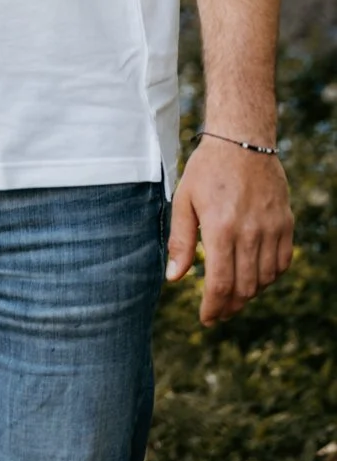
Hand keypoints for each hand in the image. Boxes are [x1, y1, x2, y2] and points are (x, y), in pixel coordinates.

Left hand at [166, 135, 293, 323]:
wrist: (242, 141)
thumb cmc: (207, 170)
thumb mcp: (184, 201)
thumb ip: (180, 242)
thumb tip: (174, 278)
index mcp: (221, 228)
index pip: (221, 284)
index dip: (213, 308)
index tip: (206, 318)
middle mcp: (250, 233)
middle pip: (244, 288)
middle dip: (229, 307)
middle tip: (218, 313)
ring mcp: (271, 229)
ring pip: (265, 280)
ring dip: (249, 294)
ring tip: (233, 296)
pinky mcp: (286, 224)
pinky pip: (282, 263)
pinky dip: (269, 277)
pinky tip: (255, 277)